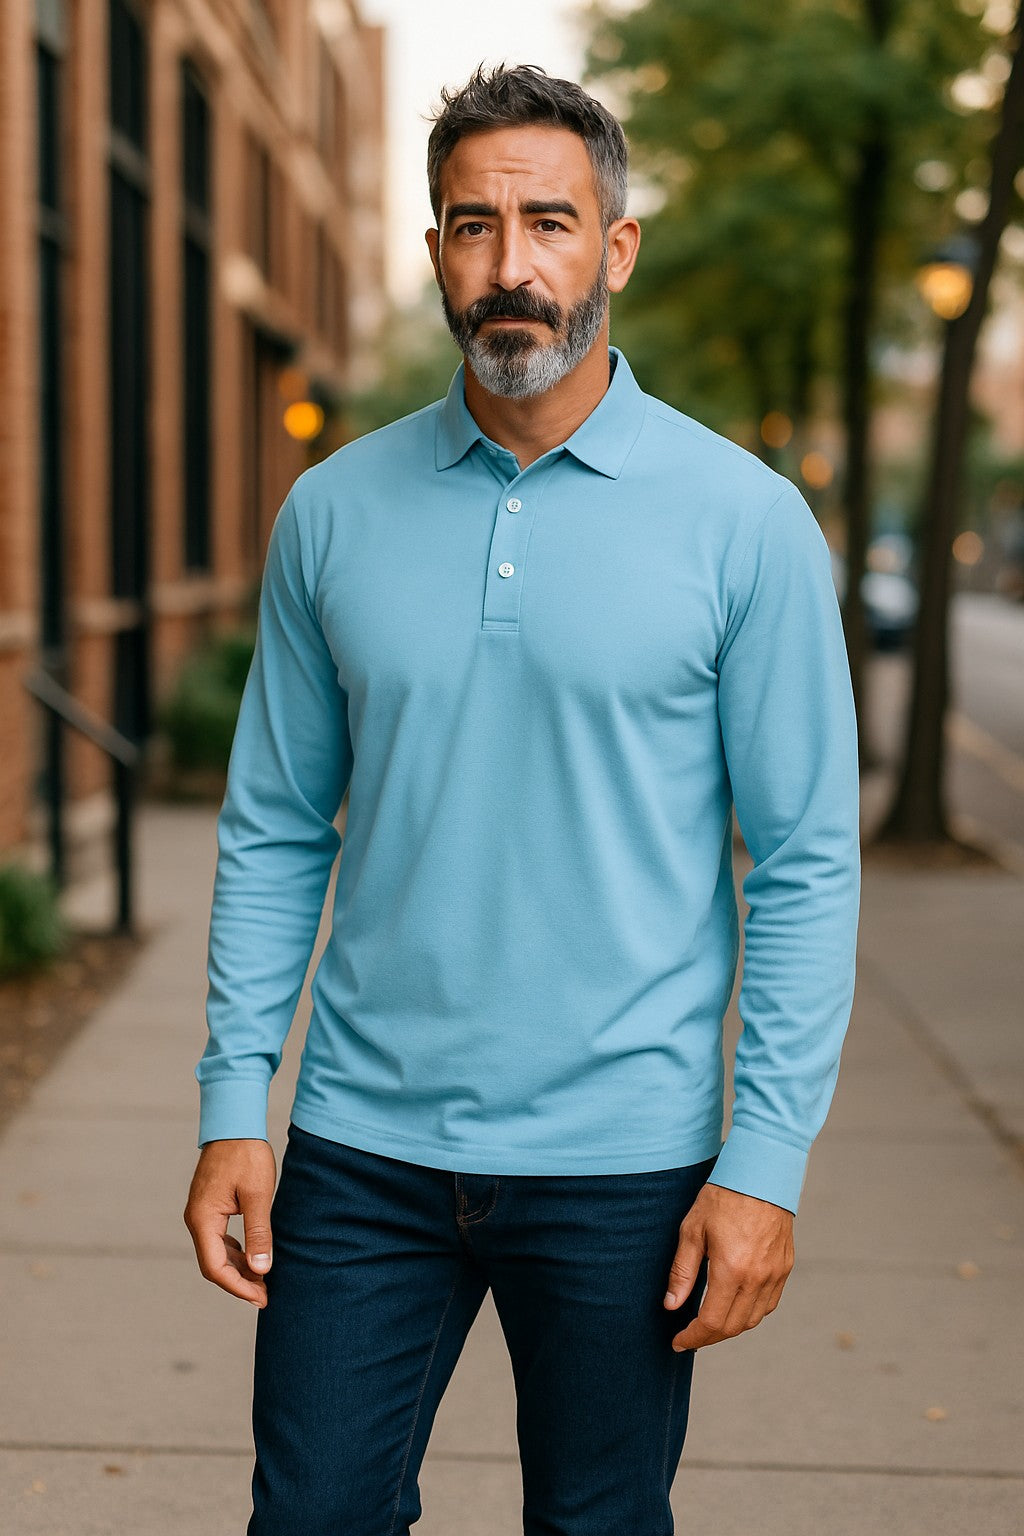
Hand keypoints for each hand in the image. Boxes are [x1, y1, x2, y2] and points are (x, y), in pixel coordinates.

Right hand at [184, 1138, 276, 1307]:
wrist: (234, 1121)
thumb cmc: (246, 1154)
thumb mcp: (257, 1195)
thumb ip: (258, 1233)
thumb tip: (261, 1270)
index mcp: (203, 1218)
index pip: (215, 1267)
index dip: (238, 1287)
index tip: (261, 1297)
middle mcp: (196, 1219)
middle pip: (213, 1264)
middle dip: (239, 1282)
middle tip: (265, 1294)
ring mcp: (201, 1212)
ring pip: (215, 1252)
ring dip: (238, 1268)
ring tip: (263, 1279)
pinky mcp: (209, 1206)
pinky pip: (218, 1238)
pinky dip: (235, 1252)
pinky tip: (253, 1256)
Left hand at [663, 1182, 793, 1349]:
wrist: (761, 1174)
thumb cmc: (722, 1197)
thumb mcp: (692, 1230)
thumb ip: (682, 1272)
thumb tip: (672, 1306)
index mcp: (732, 1269)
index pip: (712, 1321)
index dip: (693, 1337)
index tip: (678, 1342)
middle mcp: (757, 1277)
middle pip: (733, 1326)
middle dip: (709, 1337)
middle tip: (690, 1336)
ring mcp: (775, 1274)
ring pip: (753, 1319)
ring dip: (730, 1327)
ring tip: (709, 1323)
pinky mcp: (784, 1267)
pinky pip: (768, 1304)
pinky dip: (750, 1313)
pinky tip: (734, 1306)